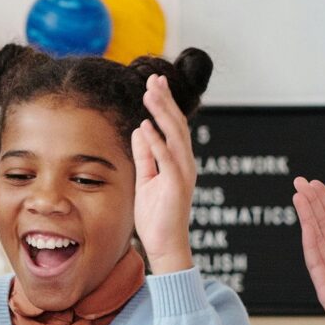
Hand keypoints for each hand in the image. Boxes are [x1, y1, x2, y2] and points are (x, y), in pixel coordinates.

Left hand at [130, 75, 197, 274]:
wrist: (165, 245)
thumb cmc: (156, 217)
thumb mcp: (145, 179)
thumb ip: (144, 155)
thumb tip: (140, 130)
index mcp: (178, 161)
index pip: (172, 126)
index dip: (164, 104)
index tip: (153, 84)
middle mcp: (184, 163)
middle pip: (177, 125)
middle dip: (165, 101)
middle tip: (154, 79)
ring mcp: (183, 174)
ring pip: (175, 136)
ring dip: (162, 113)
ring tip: (150, 94)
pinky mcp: (176, 186)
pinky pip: (167, 159)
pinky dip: (157, 142)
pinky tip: (146, 126)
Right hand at [294, 177, 324, 324]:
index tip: (315, 185)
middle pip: (323, 224)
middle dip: (312, 203)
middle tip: (300, 182)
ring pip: (316, 238)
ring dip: (308, 218)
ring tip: (298, 197)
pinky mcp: (324, 286)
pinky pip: (315, 260)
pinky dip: (310, 242)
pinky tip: (306, 226)